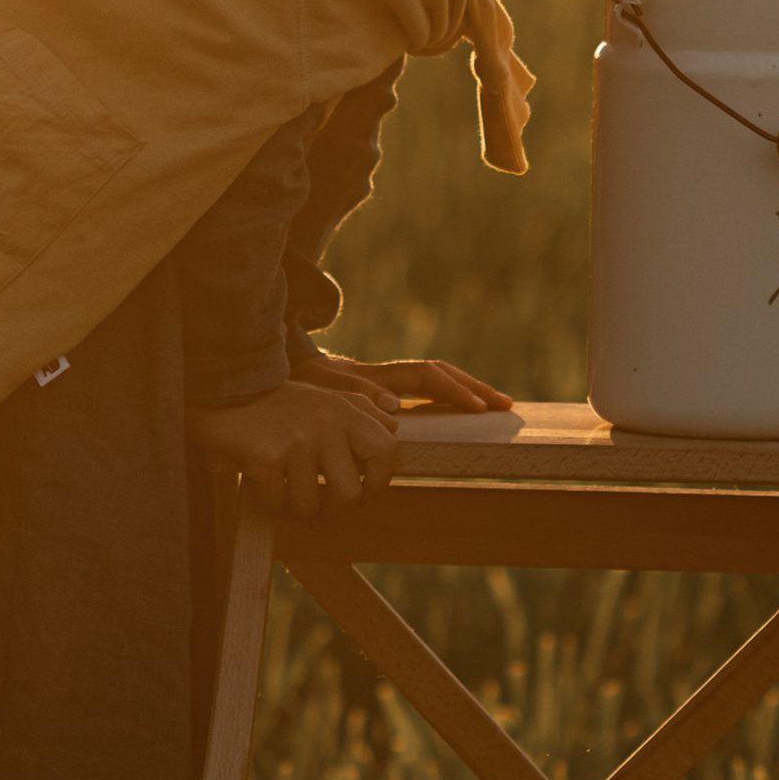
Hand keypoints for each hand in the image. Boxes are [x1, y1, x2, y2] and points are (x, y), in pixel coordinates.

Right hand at [188, 381, 398, 518]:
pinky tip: (264, 489)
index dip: (380, 482)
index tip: (363, 492)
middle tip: (319, 506)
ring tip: (288, 498)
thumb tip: (395, 427)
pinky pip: (277, 501)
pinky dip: (270, 502)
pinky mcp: (266, 456)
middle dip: (333, 509)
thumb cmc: (277, 402)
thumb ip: (362, 408)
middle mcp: (326, 424)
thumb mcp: (323, 397)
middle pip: (350, 493)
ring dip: (296, 510)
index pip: (387, 451)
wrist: (224, 392)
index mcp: (345, 411)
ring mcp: (296, 441)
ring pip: (310, 505)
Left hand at [297, 350, 515, 417]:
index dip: (454, 392)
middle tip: (505, 405)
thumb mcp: (319, 387)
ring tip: (493, 406)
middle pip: (439, 374)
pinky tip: (457, 411)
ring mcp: (382, 383)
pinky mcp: (375, 392)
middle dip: (473, 387)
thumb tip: (396, 405)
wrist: (274, 368)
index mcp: (376, 374)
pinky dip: (443, 398)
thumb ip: (354, 391)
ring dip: (463, 390)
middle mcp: (385, 376)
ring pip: (433, 380)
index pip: (427, 378)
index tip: (478, 410)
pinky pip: (419, 392)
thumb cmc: (295, 382)